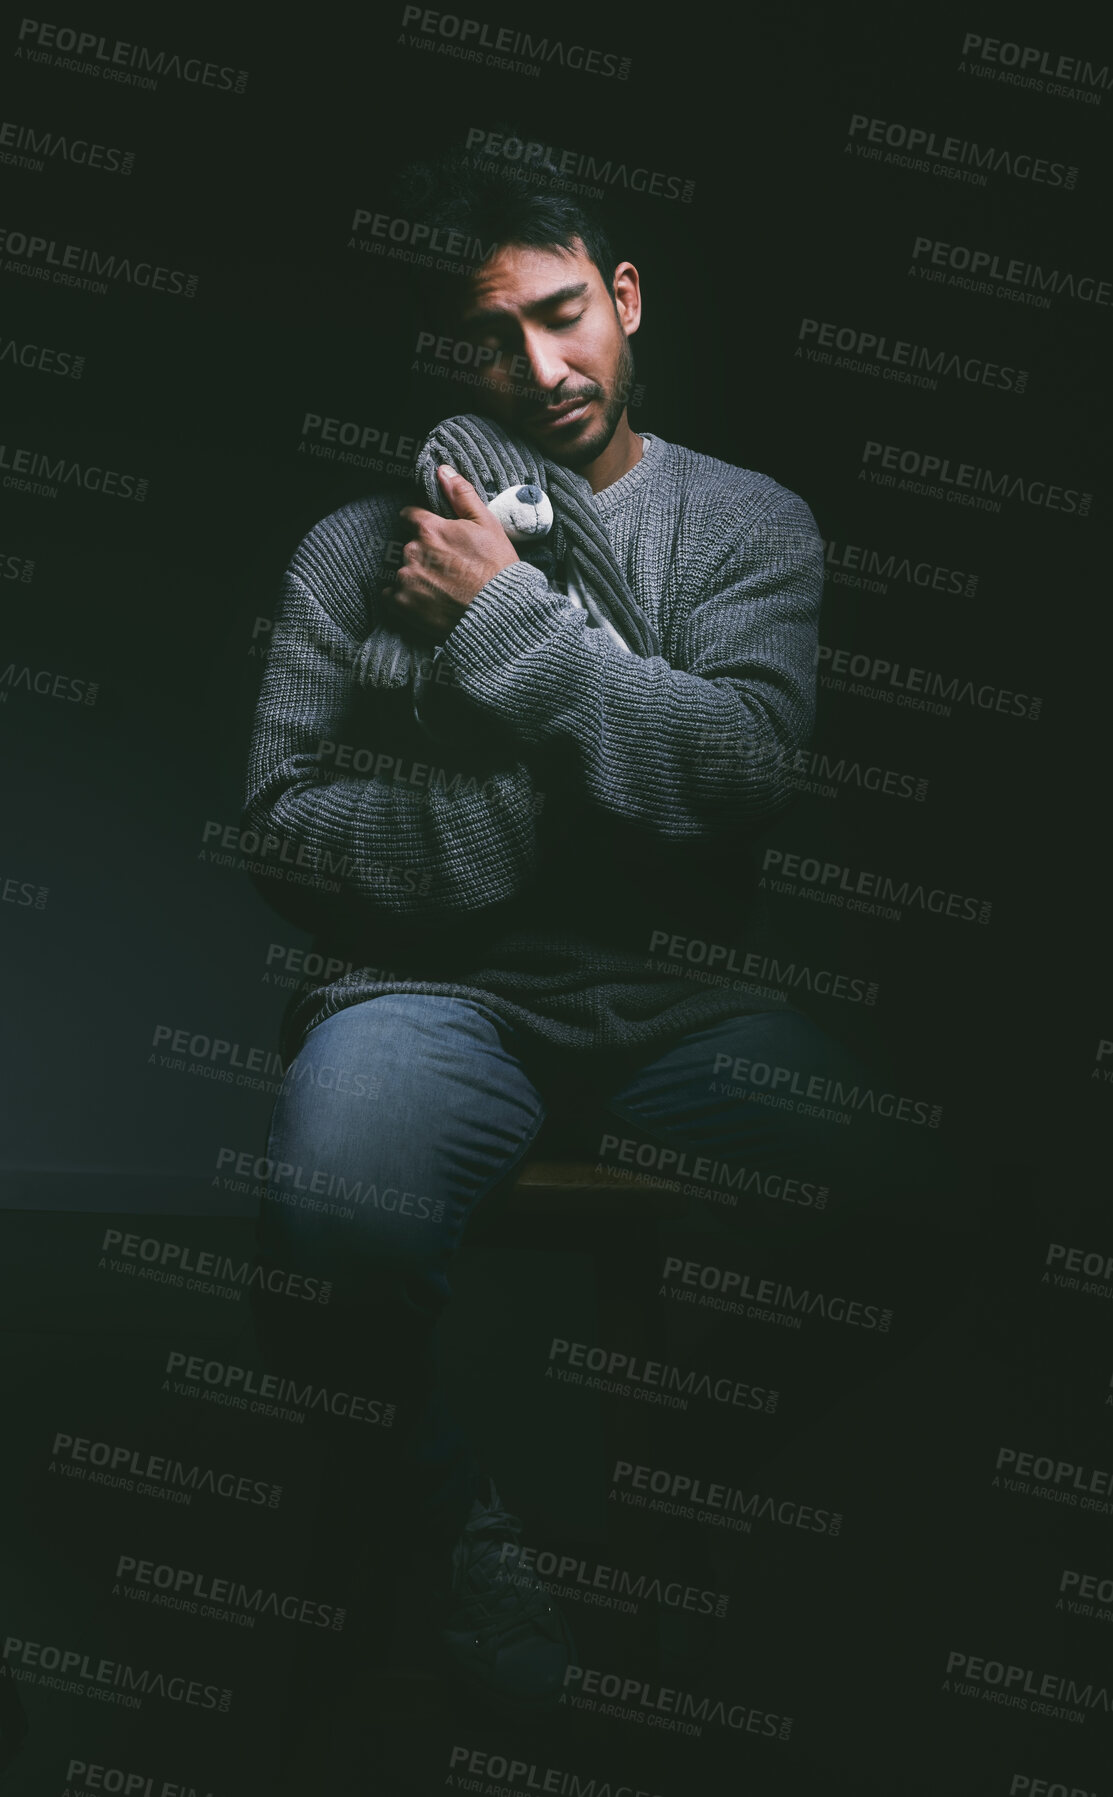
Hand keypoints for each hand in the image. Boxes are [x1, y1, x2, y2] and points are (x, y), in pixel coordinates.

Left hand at [390, 465, 518, 638]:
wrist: (498, 613)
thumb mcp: (487, 524)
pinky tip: (425, 601)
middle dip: (422, 554)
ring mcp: (405, 579)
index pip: (409, 516)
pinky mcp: (403, 605)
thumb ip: (461, 495)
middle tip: (447, 568)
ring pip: (402, 571)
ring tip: (440, 588)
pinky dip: (403, 599)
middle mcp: (412, 551)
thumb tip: (443, 470)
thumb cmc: (496, 567)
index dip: (423, 525)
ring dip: (415, 577)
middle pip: (407, 546)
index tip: (435, 537)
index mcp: (429, 528)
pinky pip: (391, 597)